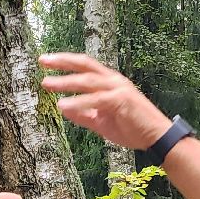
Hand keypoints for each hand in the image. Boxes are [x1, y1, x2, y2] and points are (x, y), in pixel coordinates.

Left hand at [38, 52, 174, 151]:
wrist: (157, 138)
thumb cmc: (132, 129)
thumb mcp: (102, 121)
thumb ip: (83, 114)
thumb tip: (63, 108)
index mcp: (110, 82)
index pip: (85, 66)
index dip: (66, 62)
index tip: (47, 61)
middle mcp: (114, 80)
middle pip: (85, 64)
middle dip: (63, 61)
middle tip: (42, 60)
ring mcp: (119, 89)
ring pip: (88, 81)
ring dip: (66, 81)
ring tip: (47, 84)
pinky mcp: (121, 100)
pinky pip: (95, 100)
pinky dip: (78, 102)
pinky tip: (64, 105)